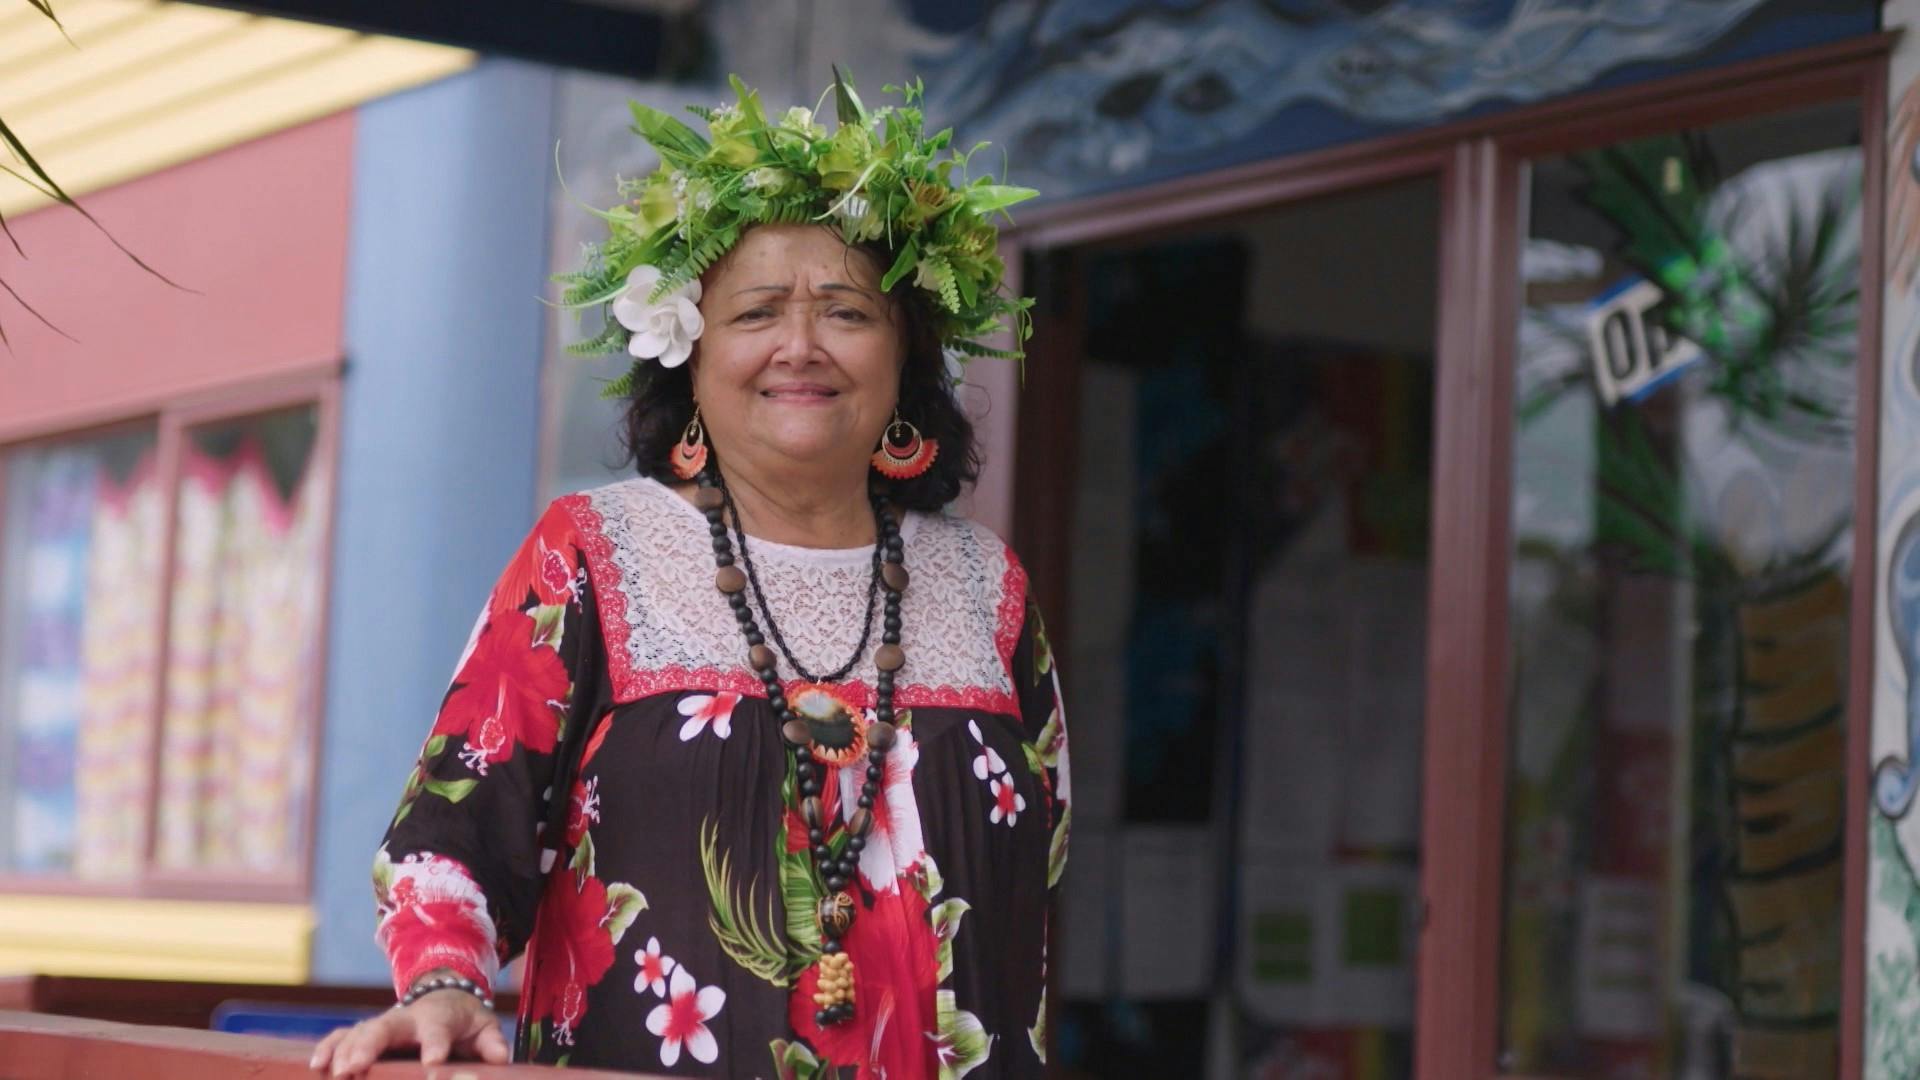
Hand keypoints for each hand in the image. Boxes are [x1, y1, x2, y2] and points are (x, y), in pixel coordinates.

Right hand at [307, 989, 508, 1076]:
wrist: (444, 995)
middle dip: (368, 1047)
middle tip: (354, 1069)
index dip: (435, 1046)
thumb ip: (492, 1043)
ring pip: (358, 1032)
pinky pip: (342, 1035)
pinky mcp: (365, 1031)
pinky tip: (316, 1065)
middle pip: (384, 1029)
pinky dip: (328, 1047)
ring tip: (336, 1073)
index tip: (432, 1064)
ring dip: (344, 1052)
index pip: (437, 1030)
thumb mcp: (484, 1027)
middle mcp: (405, 1018)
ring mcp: (382, 1023)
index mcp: (439, 1017)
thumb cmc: (464, 1020)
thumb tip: (500, 1058)